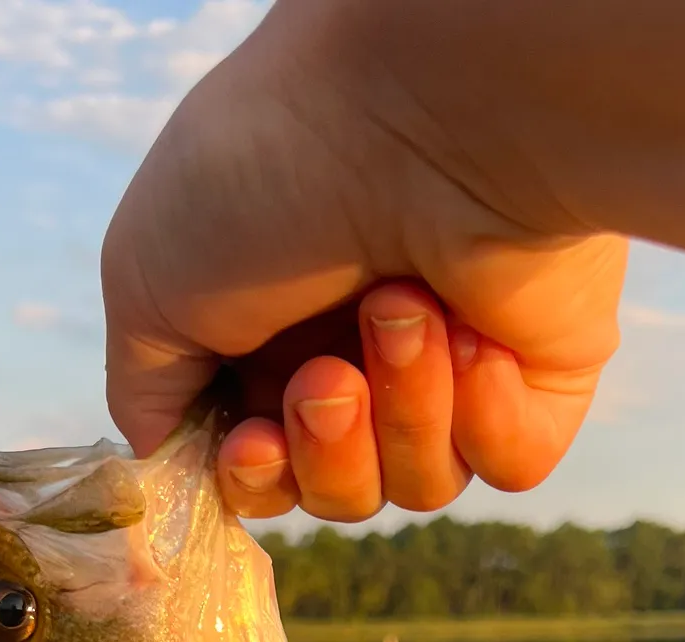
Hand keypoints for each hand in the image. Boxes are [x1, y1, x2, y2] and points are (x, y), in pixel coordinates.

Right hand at [101, 0, 627, 522]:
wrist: (422, 103)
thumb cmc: (268, 171)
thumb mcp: (146, 280)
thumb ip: (145, 391)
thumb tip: (169, 459)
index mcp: (273, 338)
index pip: (264, 469)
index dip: (255, 479)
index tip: (252, 444)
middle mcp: (362, 356)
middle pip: (337, 493)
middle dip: (326, 451)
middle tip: (330, 376)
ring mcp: (456, 368)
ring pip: (421, 487)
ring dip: (399, 413)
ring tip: (401, 310)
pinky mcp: (540, 373)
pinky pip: (509, 466)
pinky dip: (484, 421)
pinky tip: (473, 342)